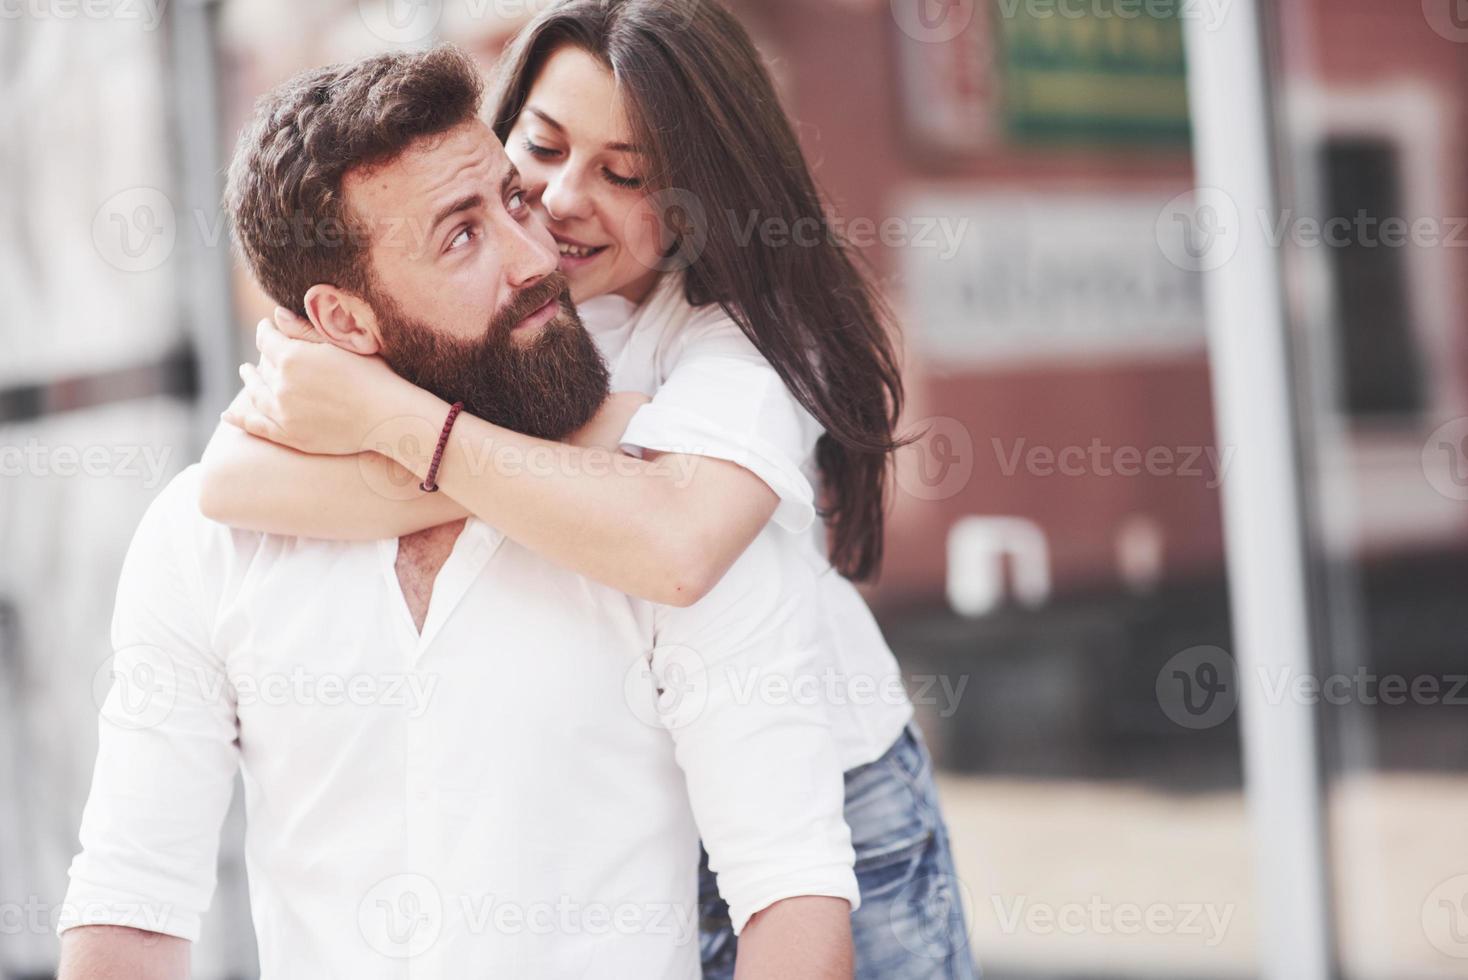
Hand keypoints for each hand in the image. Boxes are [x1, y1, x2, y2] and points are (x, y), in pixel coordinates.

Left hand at [221, 317, 405, 454]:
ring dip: (250, 382)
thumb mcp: (341, 345)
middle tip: (265, 354)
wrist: (388, 417)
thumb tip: (275, 317)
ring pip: (256, 394)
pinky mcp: (290, 436)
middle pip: (262, 367)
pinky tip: (229, 414)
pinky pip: (256, 426)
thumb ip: (305, 331)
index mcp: (292, 357)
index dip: (267, 331)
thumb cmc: (373, 376)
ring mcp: (283, 414)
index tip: (269, 327)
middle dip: (263, 358)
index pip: (267, 338)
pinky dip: (240, 418)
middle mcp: (281, 386)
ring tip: (248, 375)